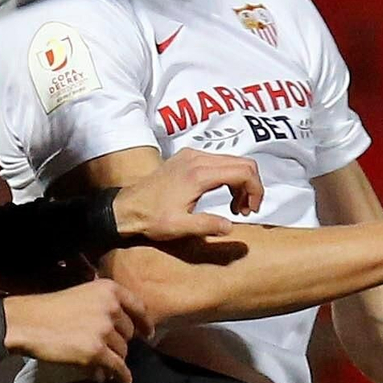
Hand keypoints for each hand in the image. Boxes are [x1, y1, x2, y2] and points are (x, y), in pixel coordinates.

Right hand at [3, 280, 150, 382]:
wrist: (28, 322)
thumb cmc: (50, 309)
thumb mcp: (83, 295)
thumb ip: (104, 305)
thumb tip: (121, 328)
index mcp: (109, 290)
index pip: (139, 307)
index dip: (145, 323)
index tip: (148, 334)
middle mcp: (111, 308)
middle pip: (129, 333)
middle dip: (120, 343)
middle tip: (109, 349)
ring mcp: (104, 330)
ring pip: (123, 351)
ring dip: (115, 360)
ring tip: (104, 364)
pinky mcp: (97, 351)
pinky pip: (117, 367)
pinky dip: (122, 376)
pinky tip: (123, 381)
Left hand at [111, 149, 263, 244]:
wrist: (127, 207)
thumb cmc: (151, 218)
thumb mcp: (179, 227)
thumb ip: (207, 226)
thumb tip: (230, 226)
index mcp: (199, 174)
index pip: (244, 171)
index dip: (256, 190)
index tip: (252, 209)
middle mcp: (198, 159)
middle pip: (242, 163)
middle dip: (252, 186)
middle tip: (246, 210)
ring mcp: (192, 155)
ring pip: (232, 161)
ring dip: (241, 182)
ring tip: (236, 207)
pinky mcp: (188, 158)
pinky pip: (219, 161)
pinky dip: (229, 177)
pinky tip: (223, 196)